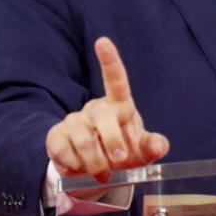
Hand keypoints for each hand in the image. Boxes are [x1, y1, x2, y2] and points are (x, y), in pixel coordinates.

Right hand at [45, 37, 169, 183]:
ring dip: (95, 161)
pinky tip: (80, 169)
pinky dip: (75, 165)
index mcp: (118, 106)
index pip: (115, 79)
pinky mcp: (56, 136)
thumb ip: (152, 146)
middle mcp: (95, 109)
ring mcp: (73, 121)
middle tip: (119, 160)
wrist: (94, 172)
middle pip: (101, 114)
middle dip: (112, 139)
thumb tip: (159, 145)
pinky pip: (63, 149)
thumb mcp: (142, 151)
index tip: (103, 42)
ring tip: (103, 173)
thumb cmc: (123, 152)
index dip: (109, 60)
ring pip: (82, 137)